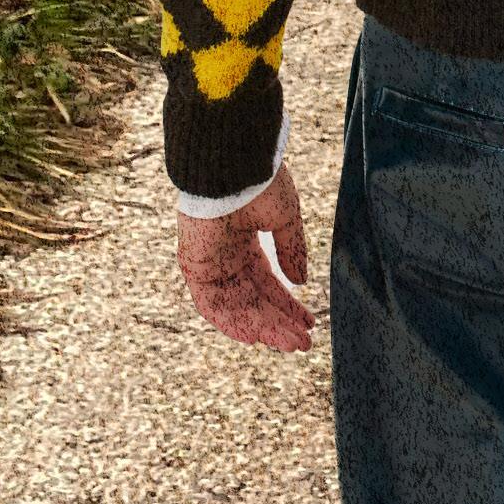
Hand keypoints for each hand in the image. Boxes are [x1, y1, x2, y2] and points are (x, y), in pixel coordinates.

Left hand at [176, 166, 313, 350]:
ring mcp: (210, 262)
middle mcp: (227, 255)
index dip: (288, 305)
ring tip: (290, 343)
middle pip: (254, 299)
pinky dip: (231, 322)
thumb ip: (291, 250)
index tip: (309, 324)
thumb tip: (301, 281)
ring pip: (236, 306)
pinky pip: (210, 304)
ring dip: (262, 326)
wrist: (232, 160)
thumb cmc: (259, 180)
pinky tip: (256, 335)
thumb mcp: (285, 217)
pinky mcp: (194, 265)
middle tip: (303, 343)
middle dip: (279, 322)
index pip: (267, 283)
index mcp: (246, 240)